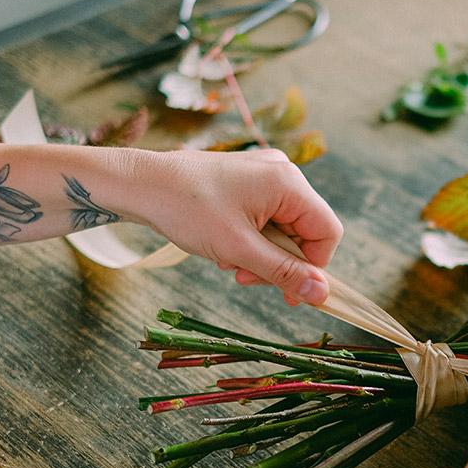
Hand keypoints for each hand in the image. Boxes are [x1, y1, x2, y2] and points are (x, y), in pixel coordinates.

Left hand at [132, 149, 342, 304]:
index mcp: (288, 183)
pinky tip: (225, 247)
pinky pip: (266, 217)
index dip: (312, 266)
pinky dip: (251, 239)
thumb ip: (284, 272)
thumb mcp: (239, 249)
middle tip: (246, 278)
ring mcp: (265, 174)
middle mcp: (283, 172)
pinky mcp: (248, 180)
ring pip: (283, 228)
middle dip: (279, 261)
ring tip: (230, 262)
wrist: (140, 184)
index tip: (288, 290)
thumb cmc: (186, 209)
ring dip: (262, 254)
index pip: (327, 232)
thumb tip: (322, 295)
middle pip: (305, 231)